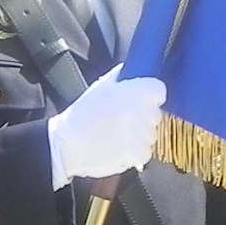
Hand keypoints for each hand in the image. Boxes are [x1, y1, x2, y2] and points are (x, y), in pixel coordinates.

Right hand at [47, 73, 165, 184]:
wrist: (66, 144)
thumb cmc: (81, 116)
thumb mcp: (100, 88)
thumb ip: (120, 77)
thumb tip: (134, 69)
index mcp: (128, 90)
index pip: (159, 90)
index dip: (152, 96)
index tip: (144, 102)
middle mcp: (134, 110)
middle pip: (156, 115)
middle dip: (145, 119)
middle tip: (125, 122)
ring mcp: (134, 132)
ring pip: (152, 136)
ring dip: (140, 138)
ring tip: (119, 137)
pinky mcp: (132, 152)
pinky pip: (145, 154)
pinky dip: (135, 155)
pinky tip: (120, 149)